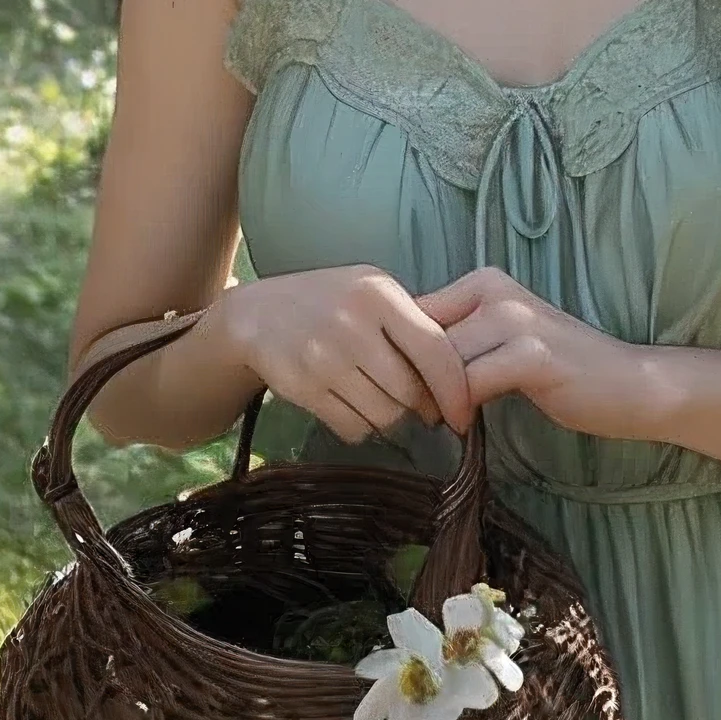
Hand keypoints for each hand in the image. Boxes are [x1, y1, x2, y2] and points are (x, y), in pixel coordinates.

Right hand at [219, 265, 472, 444]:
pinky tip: (356, 407)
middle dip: (424, 408)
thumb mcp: (372, 292)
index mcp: (379, 295)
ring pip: (383, 415)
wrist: (257, 314)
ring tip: (387, 404)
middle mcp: (352, 325)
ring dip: (393, 420)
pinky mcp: (302, 389)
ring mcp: (324, 359)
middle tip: (426, 410)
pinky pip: (352, 427)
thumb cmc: (331, 301)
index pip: (435, 350)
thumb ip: (413, 323)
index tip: (464, 414)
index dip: (456, 389)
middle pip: (409, 391)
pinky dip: (362, 427)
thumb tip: (461, 373)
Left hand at [417, 268, 647, 440]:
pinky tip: (465, 426)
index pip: (410, 312)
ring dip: (430, 398)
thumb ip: (455, 344)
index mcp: (483, 281)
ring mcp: (516, 319)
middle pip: (418, 338)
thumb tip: (391, 364)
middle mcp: (495, 289)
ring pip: (440, 361)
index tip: (397, 388)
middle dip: (409, 379)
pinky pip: (469, 384)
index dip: (397, 354)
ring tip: (436, 421)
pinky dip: (459, 410)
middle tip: (411, 414)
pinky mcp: (532, 355)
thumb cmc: (560, 369)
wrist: (630, 384)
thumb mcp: (499, 343)